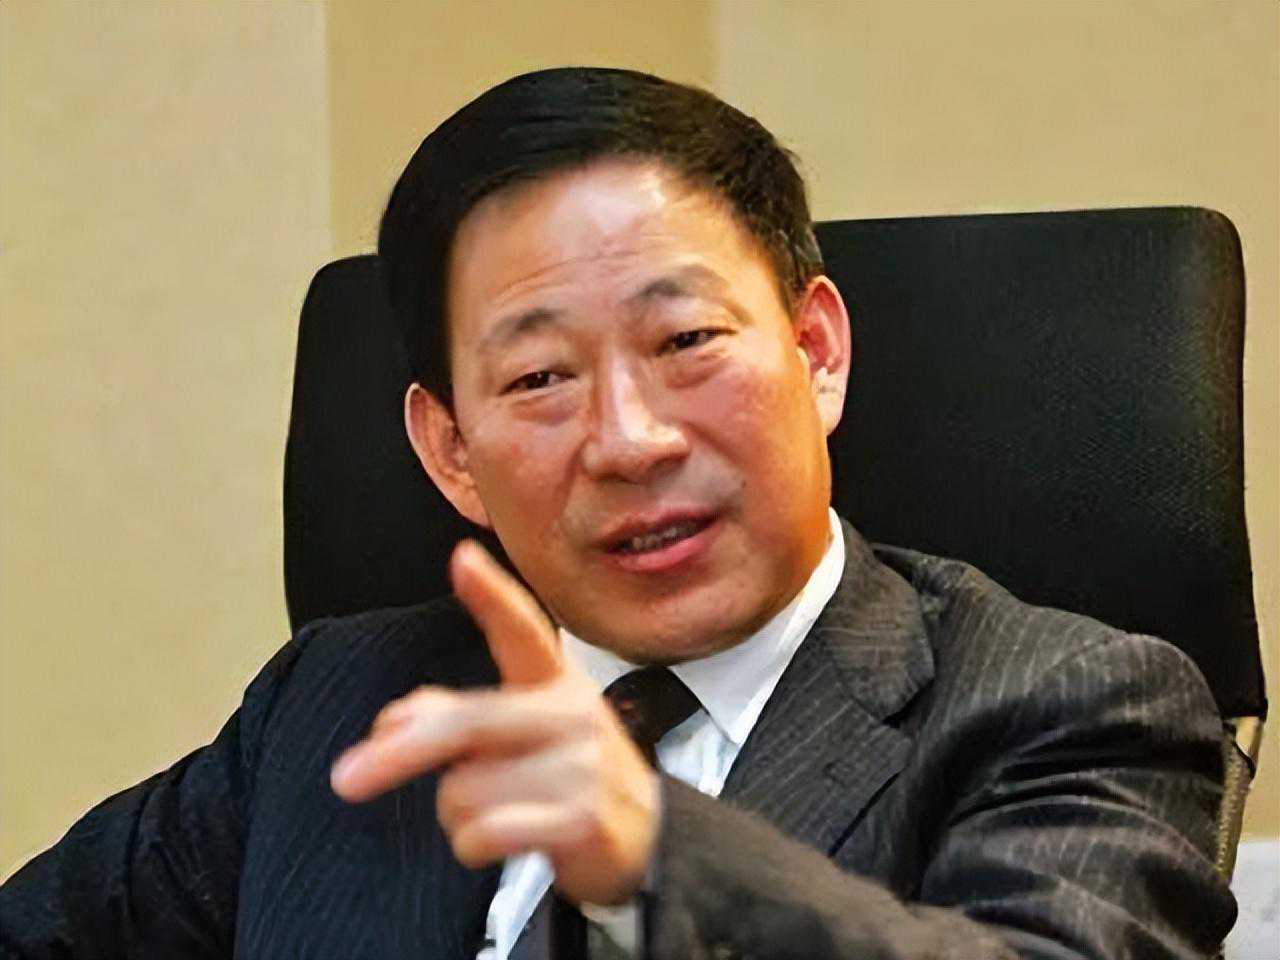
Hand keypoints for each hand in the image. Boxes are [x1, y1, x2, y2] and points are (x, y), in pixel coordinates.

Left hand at [330, 540, 658, 904]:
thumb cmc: (566, 778)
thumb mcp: (522, 737)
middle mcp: (573, 714)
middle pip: (467, 723)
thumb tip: (392, 720)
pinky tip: (500, 845)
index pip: (523, 630)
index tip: (462, 558)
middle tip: (344, 780)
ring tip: (496, 815)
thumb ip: (455, 717)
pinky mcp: (583, 819)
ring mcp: (583, 766)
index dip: (492, 595)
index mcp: (557, 682)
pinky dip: (472, 847)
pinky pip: (484, 833)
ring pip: (463, 790)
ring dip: (456, 816)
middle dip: (398, 755)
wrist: (648, 839)